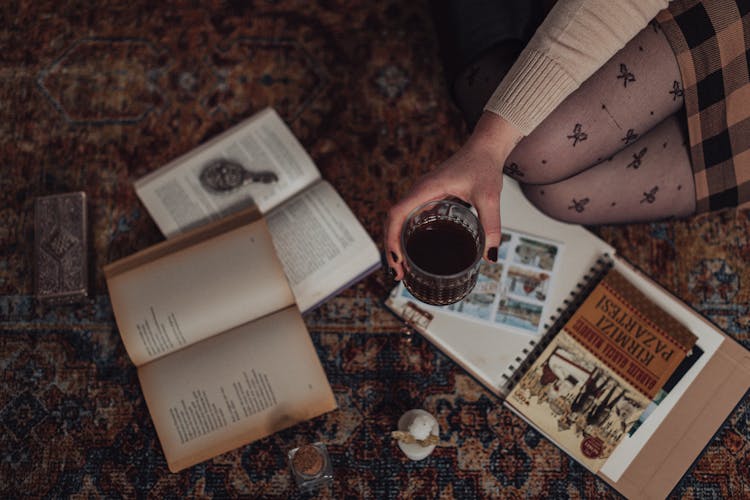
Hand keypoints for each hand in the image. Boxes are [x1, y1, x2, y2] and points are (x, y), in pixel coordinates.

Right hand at [385, 112, 521, 279]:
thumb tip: (491, 255)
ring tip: (401, 267)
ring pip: (399, 219)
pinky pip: (409, 217)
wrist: (485, 147)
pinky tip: (413, 249)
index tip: (396, 259)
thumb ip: (491, 225)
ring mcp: (421, 194)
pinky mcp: (428, 196)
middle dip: (391, 247)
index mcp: (426, 189)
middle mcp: (419, 191)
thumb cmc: (484, 165)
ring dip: (396, 242)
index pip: (397, 214)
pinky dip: (406, 234)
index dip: (392, 238)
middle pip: (393, 220)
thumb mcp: (490, 197)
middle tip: (398, 273)